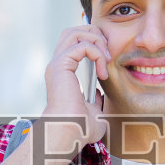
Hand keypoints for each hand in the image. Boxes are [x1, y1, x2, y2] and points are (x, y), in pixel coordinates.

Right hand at [43, 24, 109, 148]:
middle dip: (95, 36)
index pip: (75, 43)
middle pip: (73, 31)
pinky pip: (82, 45)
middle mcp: (57, 65)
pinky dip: (97, 53)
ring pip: (75, 32)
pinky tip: (102, 72)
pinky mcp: (60, 65)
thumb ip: (95, 99)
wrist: (70, 132)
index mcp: (63, 72)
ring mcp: (57, 63)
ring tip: (105, 60)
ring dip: (96, 42)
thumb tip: (98, 93)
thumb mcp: (93, 111)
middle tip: (107, 56)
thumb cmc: (80, 129)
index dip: (94, 45)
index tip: (107, 65)